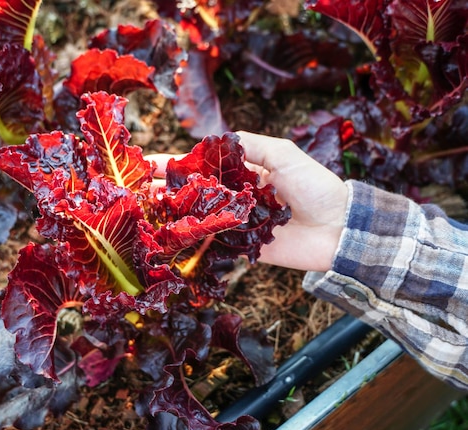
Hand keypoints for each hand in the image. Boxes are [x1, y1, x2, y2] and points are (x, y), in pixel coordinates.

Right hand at [145, 132, 347, 271]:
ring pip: (195, 218)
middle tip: (131, 190)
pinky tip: (164, 239)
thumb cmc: (313, 186)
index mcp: (241, 173)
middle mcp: (233, 197)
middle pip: (191, 193)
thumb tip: (211, 141)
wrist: (338, 228)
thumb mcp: (282, 153)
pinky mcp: (240, 247)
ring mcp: (234, 223)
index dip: (172, 164)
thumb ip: (249, 145)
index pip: (200, 166)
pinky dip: (189, 242)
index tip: (144, 162)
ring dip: (168, 215)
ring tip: (139, 212)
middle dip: (162, 190)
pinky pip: (210, 244)